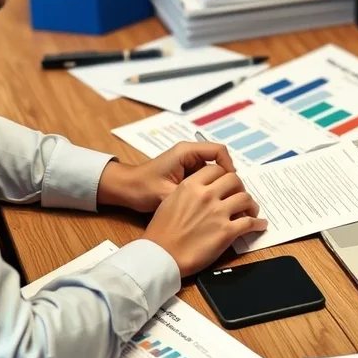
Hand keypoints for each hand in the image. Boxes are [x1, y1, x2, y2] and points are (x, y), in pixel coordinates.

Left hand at [97, 142, 234, 212]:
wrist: (125, 188)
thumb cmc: (142, 188)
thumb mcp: (167, 194)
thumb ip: (189, 197)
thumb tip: (212, 206)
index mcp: (186, 152)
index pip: (219, 151)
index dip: (229, 167)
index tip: (232, 185)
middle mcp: (189, 154)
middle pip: (218, 161)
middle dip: (226, 179)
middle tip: (230, 197)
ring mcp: (188, 163)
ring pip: (213, 171)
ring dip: (218, 185)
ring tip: (221, 201)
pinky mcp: (186, 172)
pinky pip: (205, 177)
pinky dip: (209, 188)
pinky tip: (209, 203)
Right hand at [143, 164, 267, 276]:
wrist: (161, 256)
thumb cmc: (161, 232)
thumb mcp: (170, 201)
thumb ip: (188, 191)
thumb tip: (201, 191)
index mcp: (191, 186)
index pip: (216, 169)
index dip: (224, 175)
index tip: (227, 183)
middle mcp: (206, 195)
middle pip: (234, 180)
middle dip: (239, 187)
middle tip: (239, 195)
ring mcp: (218, 213)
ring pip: (245, 198)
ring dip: (251, 204)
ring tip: (251, 210)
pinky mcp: (226, 232)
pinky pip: (250, 223)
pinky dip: (258, 223)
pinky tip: (260, 224)